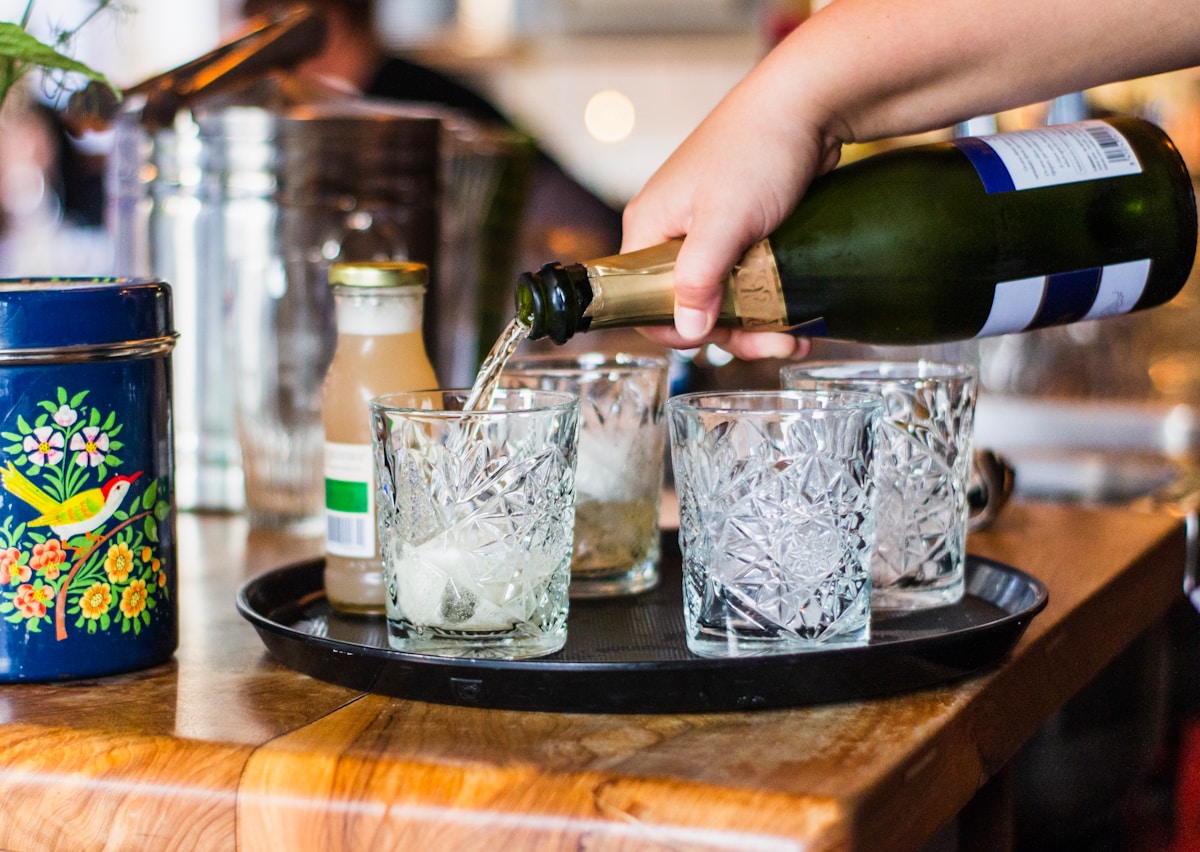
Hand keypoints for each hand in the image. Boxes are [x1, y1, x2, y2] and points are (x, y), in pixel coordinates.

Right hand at [619, 46, 842, 360]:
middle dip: (731, 333)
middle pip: (687, 306)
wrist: (809, 103)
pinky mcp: (741, 229)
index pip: (641, 300)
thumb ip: (700, 278)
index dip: (677, 329)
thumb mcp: (725, 220)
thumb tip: (689, 332)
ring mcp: (708, 231)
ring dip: (756, 325)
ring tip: (793, 339)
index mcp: (648, 228)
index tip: (717, 342)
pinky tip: (795, 319)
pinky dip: (768, 302)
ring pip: (722, 297)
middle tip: (774, 347)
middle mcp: (671, 232)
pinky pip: (746, 279)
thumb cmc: (758, 150)